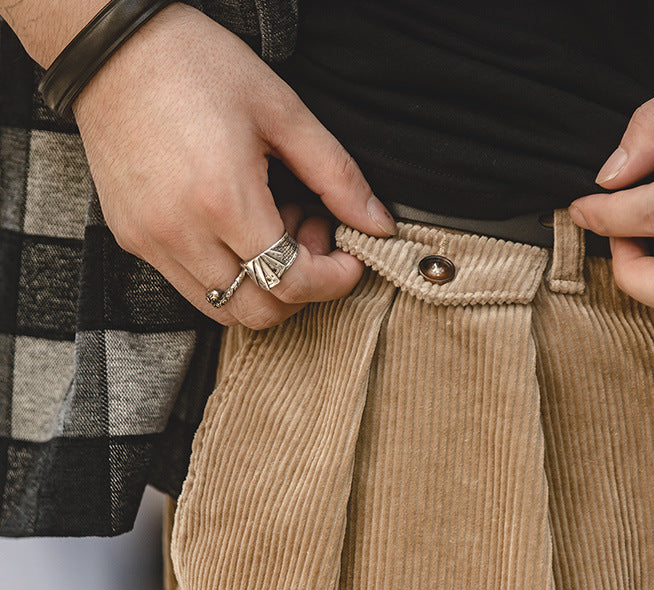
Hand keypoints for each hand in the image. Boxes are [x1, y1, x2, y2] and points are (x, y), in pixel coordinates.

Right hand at [73, 3, 395, 328]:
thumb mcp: (283, 112)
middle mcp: (181, 233)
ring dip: (264, 285)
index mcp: (223, 200)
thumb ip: (338, 176)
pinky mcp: (133, 240)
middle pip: (260, 312)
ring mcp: (152, 242)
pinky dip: (229, 274)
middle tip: (310, 233)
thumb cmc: (198, 66)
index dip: (333, 281)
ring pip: (225, 309)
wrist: (111, 49)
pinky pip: (192, 285)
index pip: (291, 284)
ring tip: (273, 227)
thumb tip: (378, 224)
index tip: (350, 258)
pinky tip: (236, 226)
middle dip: (302, 288)